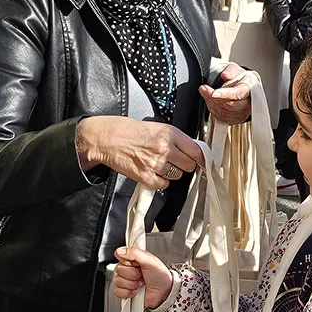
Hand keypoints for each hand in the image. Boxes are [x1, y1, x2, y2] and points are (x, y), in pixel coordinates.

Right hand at [76, 118, 203, 189]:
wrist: (110, 139)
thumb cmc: (132, 132)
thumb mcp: (158, 128)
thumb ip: (176, 139)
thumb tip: (193, 151)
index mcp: (170, 134)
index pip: (196, 151)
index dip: (200, 158)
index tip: (201, 161)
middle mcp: (164, 148)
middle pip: (189, 165)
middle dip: (184, 165)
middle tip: (176, 161)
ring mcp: (155, 163)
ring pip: (177, 176)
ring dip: (172, 173)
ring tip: (160, 164)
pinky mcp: (145, 176)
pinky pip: (163, 184)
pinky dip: (160, 181)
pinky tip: (153, 172)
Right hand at [114, 246, 172, 308]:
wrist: (164, 292)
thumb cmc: (160, 276)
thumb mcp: (150, 260)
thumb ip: (135, 252)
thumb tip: (120, 251)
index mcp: (132, 259)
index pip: (119, 256)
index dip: (128, 262)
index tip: (137, 264)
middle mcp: (127, 269)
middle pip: (118, 270)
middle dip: (132, 275)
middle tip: (142, 275)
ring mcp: (125, 281)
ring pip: (118, 282)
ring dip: (132, 284)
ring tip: (141, 283)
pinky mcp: (124, 292)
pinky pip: (118, 292)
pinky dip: (129, 293)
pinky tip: (136, 291)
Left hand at [199, 63, 251, 124]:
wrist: (245, 88)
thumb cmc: (241, 79)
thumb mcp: (236, 69)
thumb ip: (231, 70)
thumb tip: (225, 75)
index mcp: (248, 90)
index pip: (238, 94)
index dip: (225, 94)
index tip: (213, 93)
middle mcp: (247, 104)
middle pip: (230, 105)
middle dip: (214, 98)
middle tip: (203, 88)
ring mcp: (242, 113)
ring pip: (224, 112)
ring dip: (211, 102)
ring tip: (204, 92)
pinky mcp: (235, 119)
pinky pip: (222, 117)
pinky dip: (213, 108)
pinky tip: (210, 100)